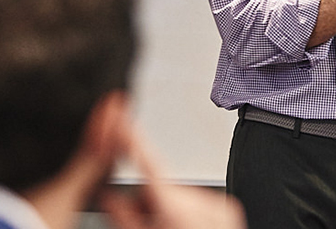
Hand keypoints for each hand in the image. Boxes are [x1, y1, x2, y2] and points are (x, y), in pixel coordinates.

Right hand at [98, 124, 245, 228]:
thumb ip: (123, 218)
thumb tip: (107, 195)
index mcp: (176, 213)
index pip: (148, 164)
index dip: (131, 139)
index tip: (119, 118)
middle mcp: (203, 204)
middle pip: (159, 187)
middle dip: (144, 201)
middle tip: (140, 220)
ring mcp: (220, 206)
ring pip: (178, 196)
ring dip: (165, 208)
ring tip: (166, 227)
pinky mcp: (229, 210)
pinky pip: (197, 203)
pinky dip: (185, 214)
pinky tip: (181, 228)